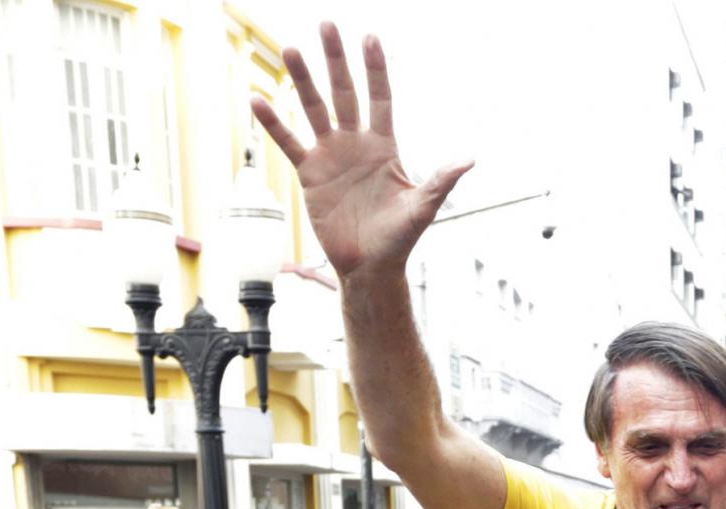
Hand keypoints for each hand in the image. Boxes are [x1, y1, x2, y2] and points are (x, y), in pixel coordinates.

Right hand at [254, 23, 472, 281]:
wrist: (370, 266)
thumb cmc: (399, 238)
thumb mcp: (422, 208)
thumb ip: (440, 181)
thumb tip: (468, 160)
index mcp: (385, 146)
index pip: (380, 98)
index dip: (375, 69)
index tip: (369, 37)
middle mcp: (356, 143)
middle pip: (345, 92)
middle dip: (336, 60)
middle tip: (326, 25)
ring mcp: (331, 155)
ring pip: (314, 108)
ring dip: (303, 80)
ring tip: (289, 49)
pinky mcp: (310, 173)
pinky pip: (289, 142)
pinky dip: (273, 123)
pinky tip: (257, 99)